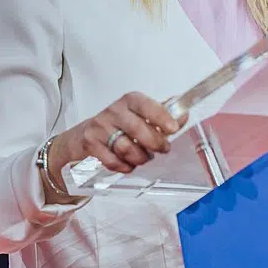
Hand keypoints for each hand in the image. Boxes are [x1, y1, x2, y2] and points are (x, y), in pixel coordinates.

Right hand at [45, 93, 186, 199]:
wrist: (84, 135)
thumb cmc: (118, 124)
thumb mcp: (140, 114)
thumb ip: (162, 115)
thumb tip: (183, 116)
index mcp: (129, 101)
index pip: (146, 105)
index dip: (161, 117)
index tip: (173, 129)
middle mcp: (113, 111)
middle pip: (138, 129)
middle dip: (155, 143)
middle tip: (163, 149)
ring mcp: (100, 127)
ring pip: (125, 147)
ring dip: (140, 157)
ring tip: (144, 157)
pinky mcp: (90, 144)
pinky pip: (112, 160)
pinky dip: (125, 166)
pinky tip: (129, 164)